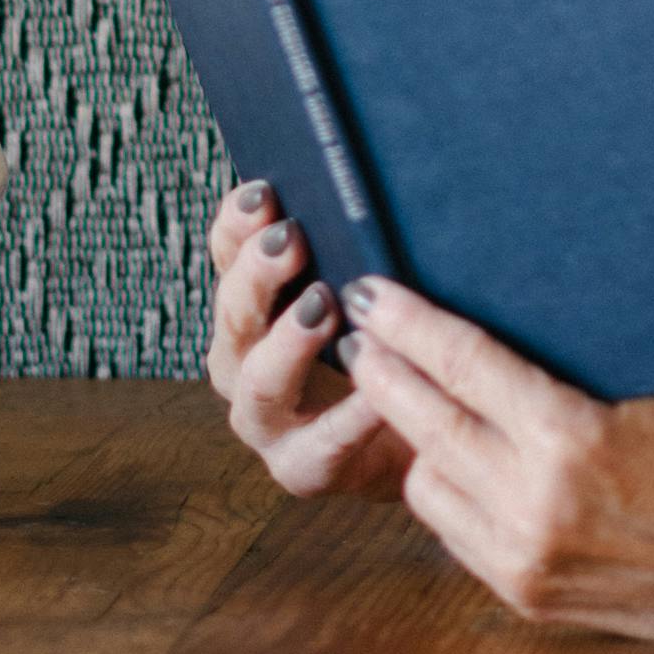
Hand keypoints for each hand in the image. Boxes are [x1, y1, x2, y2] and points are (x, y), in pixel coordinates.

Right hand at [202, 182, 410, 503]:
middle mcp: (243, 361)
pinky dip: (348, 417)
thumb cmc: (393, 343)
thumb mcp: (370, 286)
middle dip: (257, 274)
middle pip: (234, 313)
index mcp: (252, 305)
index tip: (263, 192)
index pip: (228, 253)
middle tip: (289, 240)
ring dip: (287, 344)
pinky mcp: (302, 467)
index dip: (237, 223)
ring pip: (258, 383)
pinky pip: (321, 445)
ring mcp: (267, 420)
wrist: (425, 439)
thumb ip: (354, 244)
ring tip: (323, 310)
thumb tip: (362, 185)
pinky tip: (375, 393)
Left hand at [342, 277, 653, 653]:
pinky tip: (456, 461)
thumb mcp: (636, 396)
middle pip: (424, 420)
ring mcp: (525, 558)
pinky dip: (447, 491)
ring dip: (413, 439)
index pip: (463, 364)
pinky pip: (452, 531)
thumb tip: (472, 328)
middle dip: (384, 371)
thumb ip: (550, 377)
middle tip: (361, 334)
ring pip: (423, 482)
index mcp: (571, 437)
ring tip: (413, 400)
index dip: (409, 323)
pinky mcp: (524, 596)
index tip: (374, 292)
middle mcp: (536, 503)